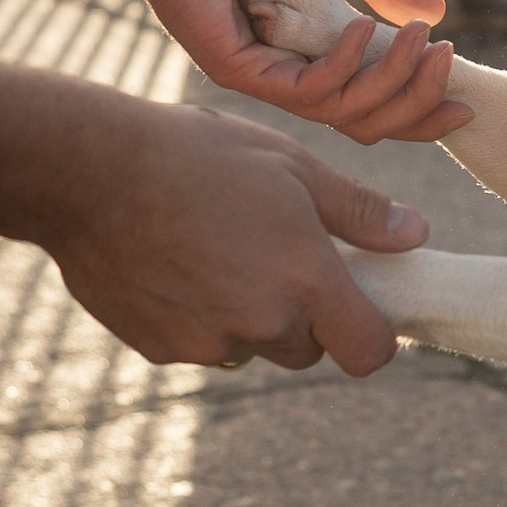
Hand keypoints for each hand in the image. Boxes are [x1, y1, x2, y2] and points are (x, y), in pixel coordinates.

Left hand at [0, 0, 461, 143]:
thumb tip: (434, 14)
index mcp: (308, 49)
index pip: (372, 98)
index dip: (421, 105)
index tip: (465, 95)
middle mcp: (285, 72)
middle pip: (365, 120)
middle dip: (418, 103)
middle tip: (449, 65)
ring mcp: (260, 76)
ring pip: (342, 111)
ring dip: (392, 80)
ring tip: (422, 42)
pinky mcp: (238, 69)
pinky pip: (305, 90)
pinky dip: (345, 64)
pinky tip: (365, 29)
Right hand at [0, 57, 427, 372]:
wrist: (91, 172)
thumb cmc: (198, 155)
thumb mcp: (291, 165)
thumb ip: (358, 211)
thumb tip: (415, 235)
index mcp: (306, 280)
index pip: (368, 351)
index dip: (370, 333)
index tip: (359, 305)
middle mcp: (263, 324)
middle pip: (308, 348)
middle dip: (302, 314)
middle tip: (271, 255)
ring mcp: (209, 342)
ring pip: (251, 346)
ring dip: (247, 315)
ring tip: (215, 248)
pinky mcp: (162, 350)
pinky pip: (200, 345)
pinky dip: (197, 317)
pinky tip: (174, 263)